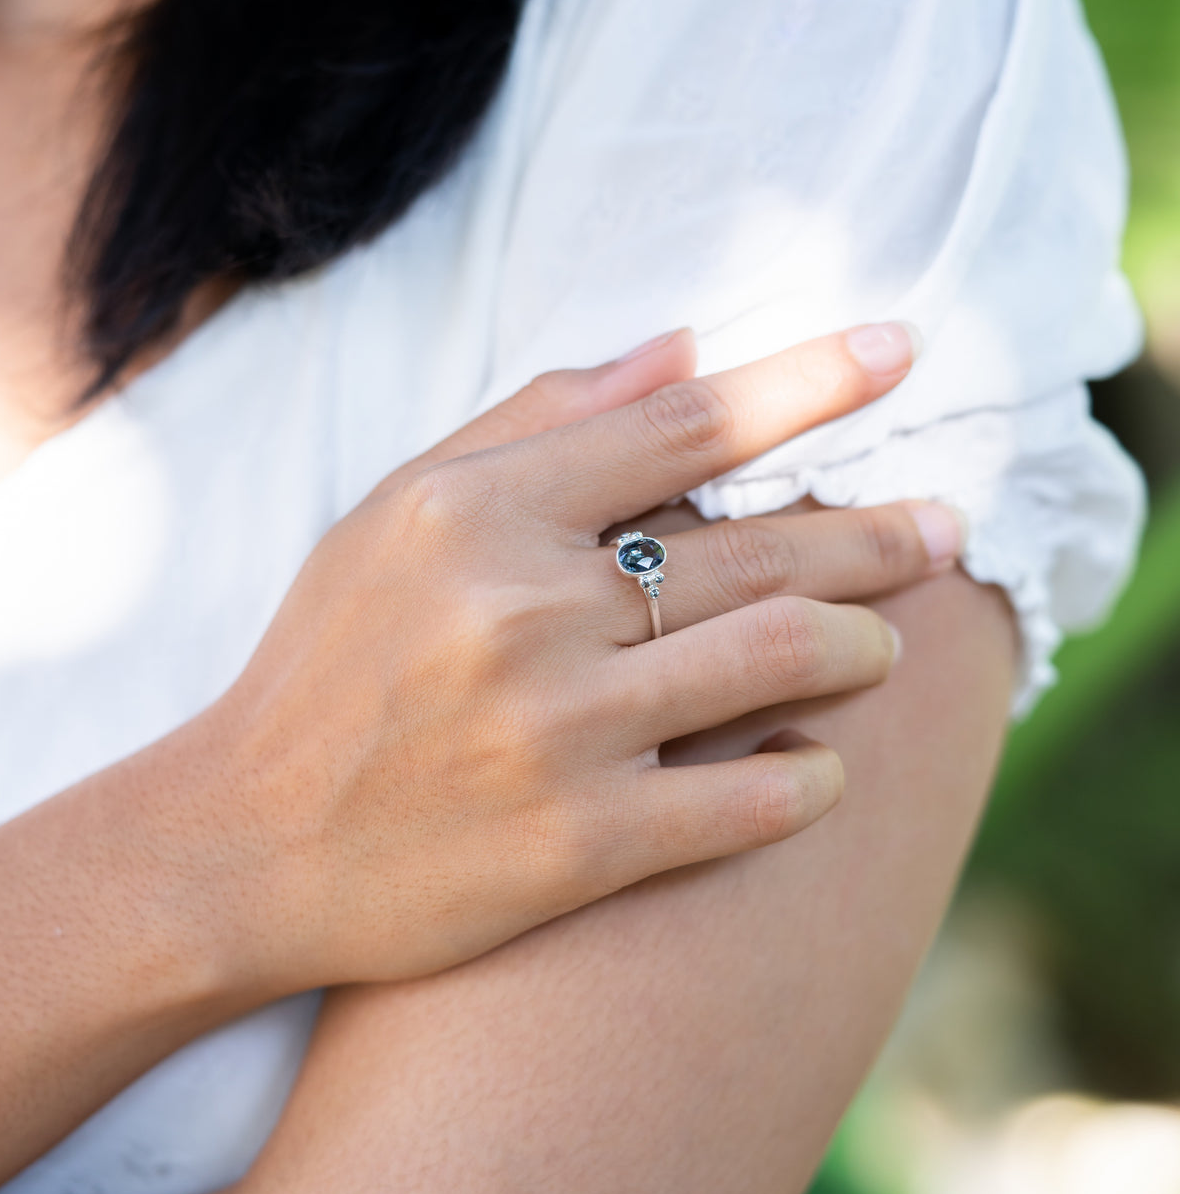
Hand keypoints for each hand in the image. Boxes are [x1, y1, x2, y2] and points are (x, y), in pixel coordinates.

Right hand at [214, 322, 943, 992]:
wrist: (246, 843)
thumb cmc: (332, 659)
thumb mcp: (401, 509)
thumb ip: (539, 419)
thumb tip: (685, 345)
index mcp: (480, 511)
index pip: (686, 426)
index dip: (808, 382)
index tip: (900, 350)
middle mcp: (525, 610)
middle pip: (757, 544)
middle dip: (877, 529)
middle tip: (948, 527)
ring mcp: (556, 733)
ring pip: (774, 656)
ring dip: (860, 643)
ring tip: (883, 641)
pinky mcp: (578, 848)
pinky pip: (747, 803)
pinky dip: (809, 776)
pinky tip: (822, 762)